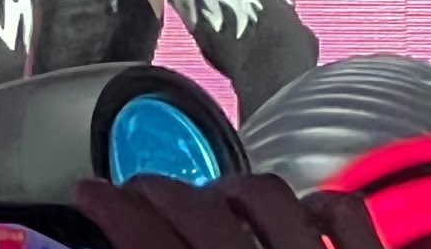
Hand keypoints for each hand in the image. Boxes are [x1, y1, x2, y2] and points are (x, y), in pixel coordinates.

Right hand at [75, 172, 380, 248]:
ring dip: (229, 189)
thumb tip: (123, 240)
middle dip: (156, 190)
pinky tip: (295, 211)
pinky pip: (343, 212)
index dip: (109, 207)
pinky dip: (315, 203)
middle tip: (133, 191)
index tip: (87, 192)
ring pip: (268, 196)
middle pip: (201, 208)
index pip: (147, 238)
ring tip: (209, 196)